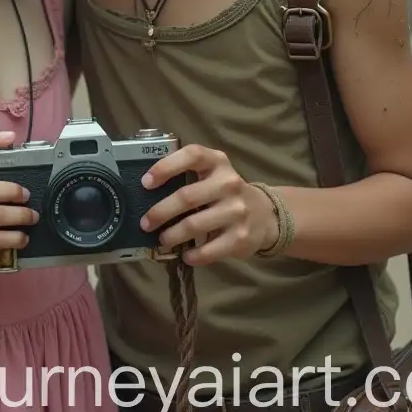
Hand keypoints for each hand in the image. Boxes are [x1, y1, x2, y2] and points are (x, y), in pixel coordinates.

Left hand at [138, 145, 278, 264]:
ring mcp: (237, 211)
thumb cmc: (226, 192)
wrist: (265, 215)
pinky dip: (193, 255)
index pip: (191, 155)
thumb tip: (146, 188)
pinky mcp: (240, 237)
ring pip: (194, 225)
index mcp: (218, 162)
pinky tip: (185, 256)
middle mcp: (229, 183)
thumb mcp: (212, 173)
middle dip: (160, 212)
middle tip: (145, 223)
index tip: (146, 183)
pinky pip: (209, 250)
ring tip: (162, 239)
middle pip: (187, 196)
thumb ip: (187, 173)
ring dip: (172, 235)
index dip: (166, 167)